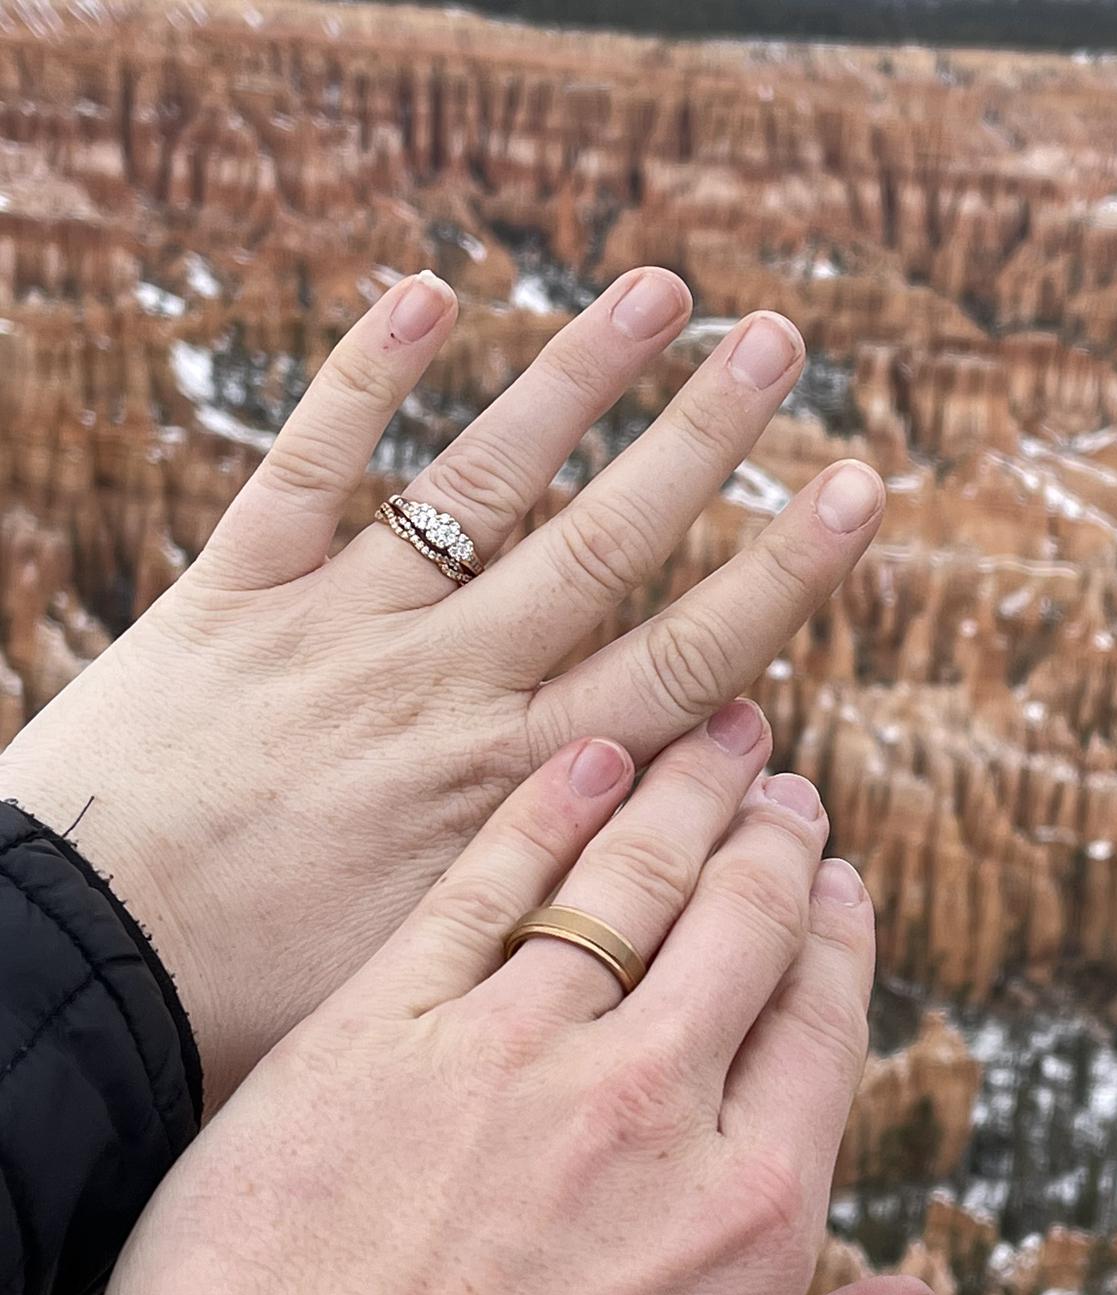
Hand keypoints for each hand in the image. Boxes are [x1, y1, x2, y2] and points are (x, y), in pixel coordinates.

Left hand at [0, 267, 885, 1110]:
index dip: (784, 575)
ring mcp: (344, 626)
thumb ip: (567, 880)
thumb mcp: (458, 962)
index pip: (685, 660)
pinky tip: (430, 290)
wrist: (76, 978)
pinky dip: (366, 374)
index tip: (855, 498)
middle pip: (608, 542)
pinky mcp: (235, 593)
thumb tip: (669, 832)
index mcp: (512, 784)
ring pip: (483, 482)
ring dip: (577, 379)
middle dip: (709, 440)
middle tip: (788, 346)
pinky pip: (309, 465)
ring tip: (663, 291)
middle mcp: (448, 686)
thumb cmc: (266, 998)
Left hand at [21, 714, 936, 1294]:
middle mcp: (647, 1112)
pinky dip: (548, 809)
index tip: (839, 881)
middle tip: (788, 787)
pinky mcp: (383, 1032)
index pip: (819, 1021)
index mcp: (743, 1216)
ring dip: (689, 792)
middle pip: (741, 925)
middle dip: (776, 840)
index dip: (837, 933)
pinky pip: (485, 887)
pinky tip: (587, 758)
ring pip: (631, 880)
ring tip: (721, 737)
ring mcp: (514, 1059)